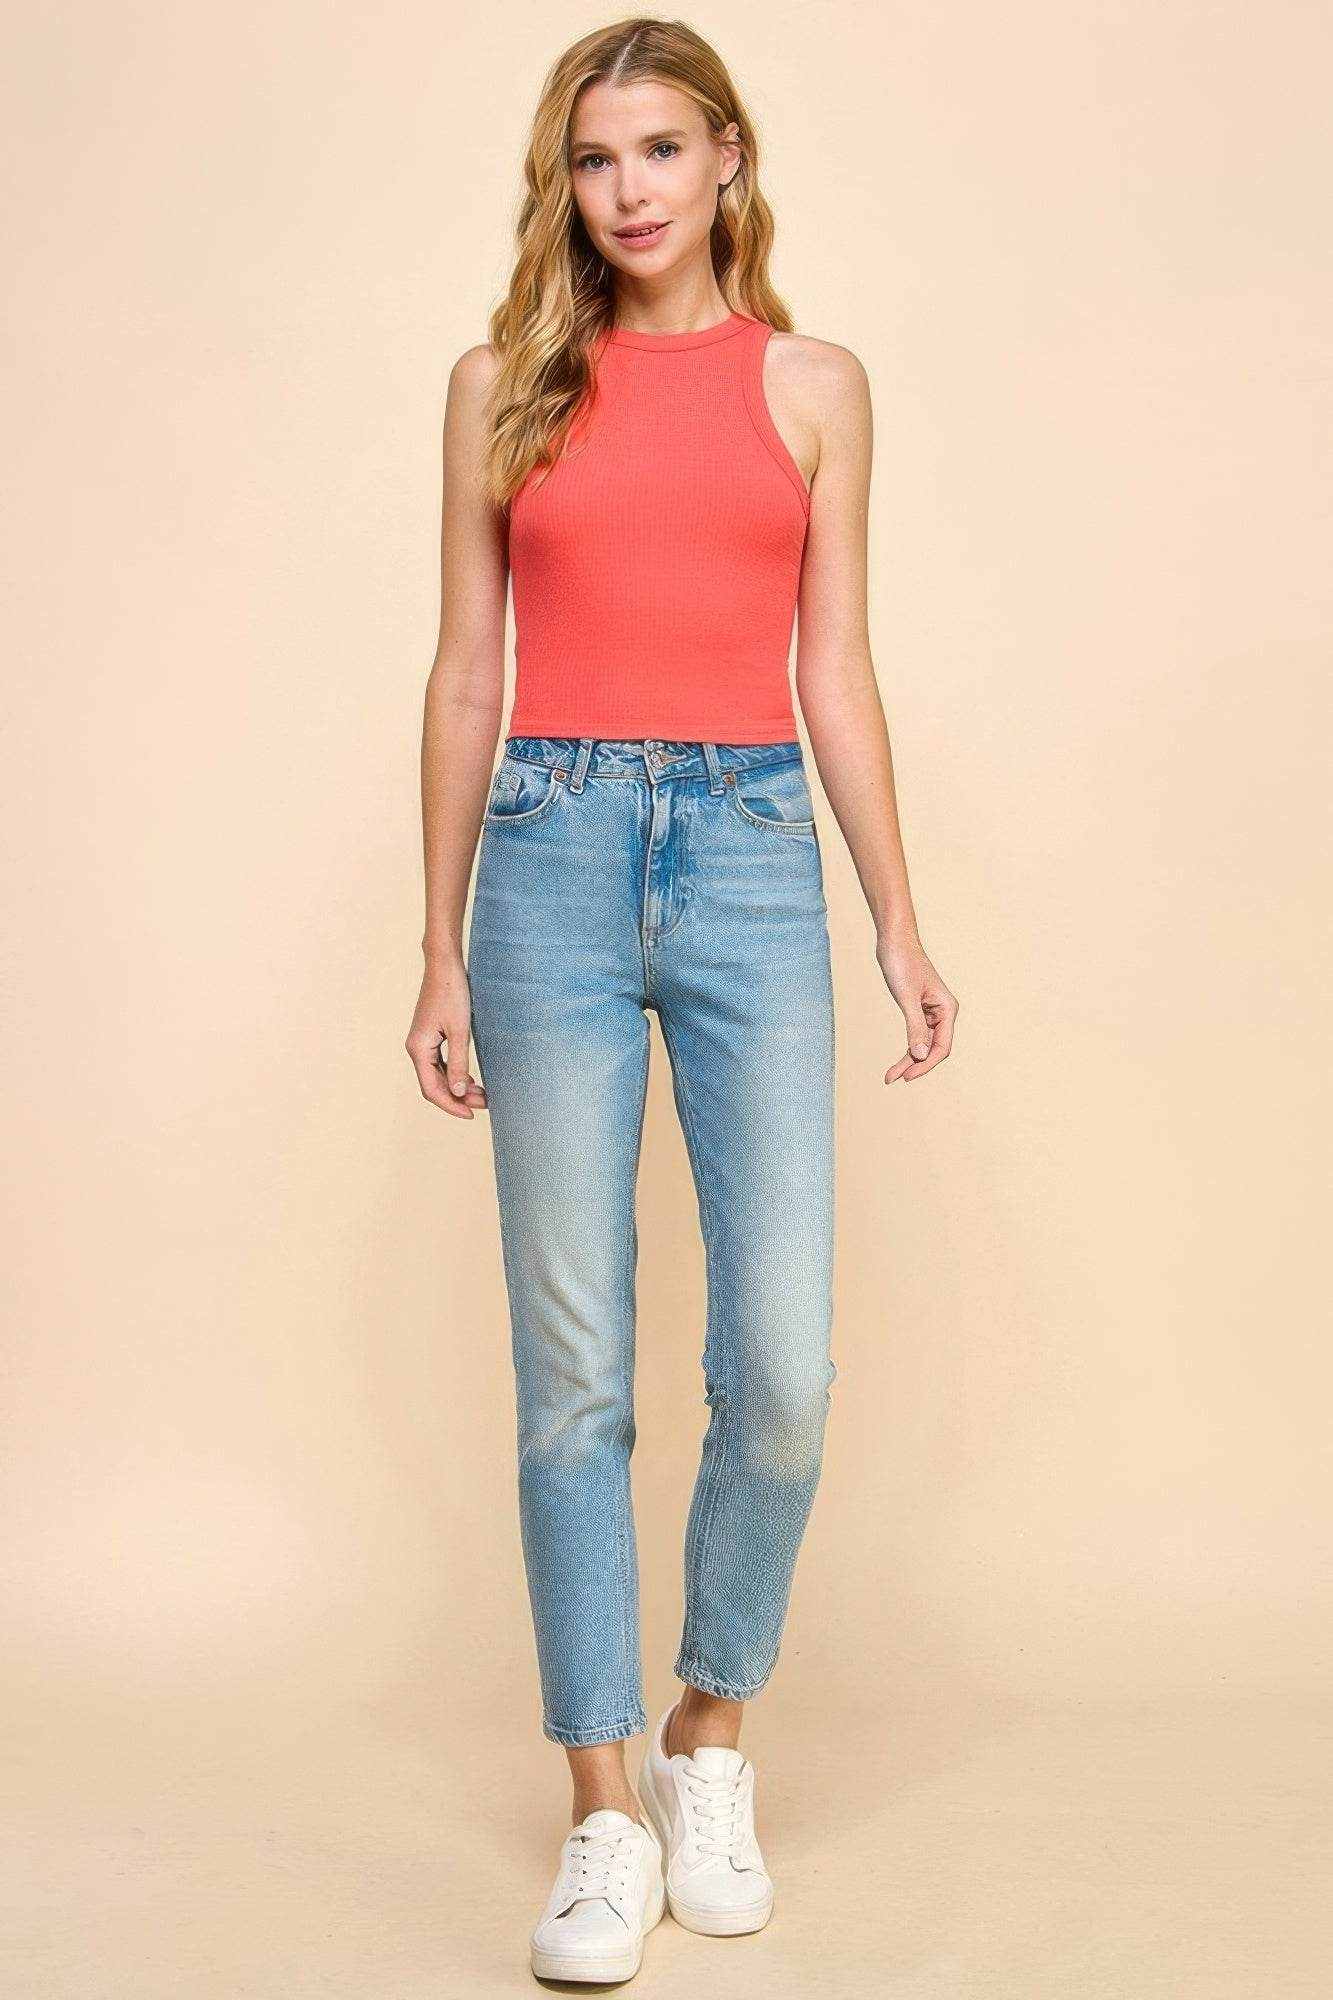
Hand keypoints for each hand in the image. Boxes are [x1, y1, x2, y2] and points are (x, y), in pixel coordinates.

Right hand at [405, 954, 488, 1117]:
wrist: (445, 965)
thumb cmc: (452, 993)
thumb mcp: (460, 1031)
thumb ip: (459, 1063)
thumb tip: (458, 1092)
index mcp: (418, 1049)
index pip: (432, 1089)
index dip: (451, 1105)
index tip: (471, 1115)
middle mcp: (416, 1048)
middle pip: (434, 1085)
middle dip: (458, 1098)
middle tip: (485, 1103)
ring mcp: (422, 1042)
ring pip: (438, 1075)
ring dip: (458, 1087)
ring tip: (482, 1094)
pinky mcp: (430, 1036)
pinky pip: (440, 1064)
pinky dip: (455, 1074)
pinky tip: (471, 1079)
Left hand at [876, 931, 958, 1083]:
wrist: (894, 940)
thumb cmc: (902, 963)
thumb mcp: (906, 997)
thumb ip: (914, 1026)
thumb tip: (921, 1055)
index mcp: (947, 1008)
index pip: (942, 1047)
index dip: (925, 1064)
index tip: (906, 1075)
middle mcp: (943, 1012)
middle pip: (933, 1048)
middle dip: (915, 1064)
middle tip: (894, 1078)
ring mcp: (931, 1011)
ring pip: (923, 1043)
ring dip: (908, 1059)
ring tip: (891, 1075)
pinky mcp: (918, 1008)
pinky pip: (916, 1033)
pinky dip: (907, 1046)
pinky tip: (899, 1059)